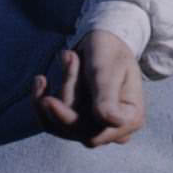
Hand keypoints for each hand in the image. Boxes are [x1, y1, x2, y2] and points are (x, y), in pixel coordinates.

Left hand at [32, 31, 143, 147]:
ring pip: (61, 124)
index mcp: (131, 118)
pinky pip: (52, 122)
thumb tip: (111, 121)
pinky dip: (41, 100)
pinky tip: (41, 80)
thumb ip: (107, 93)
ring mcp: (95, 127)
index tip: (46, 100)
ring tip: (67, 56)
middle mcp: (114, 129)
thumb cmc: (109, 50)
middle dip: (67, 90)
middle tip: (70, 55)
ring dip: (59, 88)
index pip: (96, 130)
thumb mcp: (108, 66)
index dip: (68, 118)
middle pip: (76, 127)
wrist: (103, 42)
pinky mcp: (77, 122)